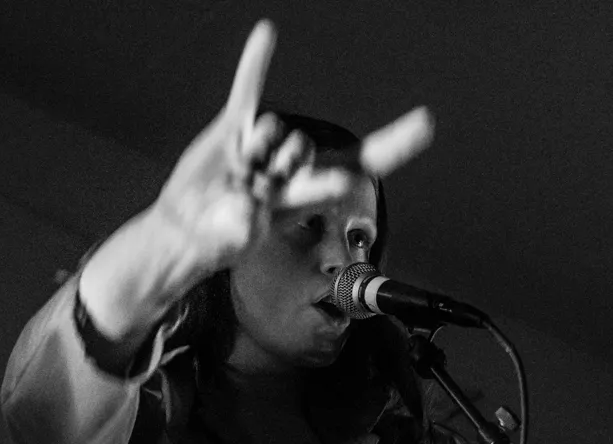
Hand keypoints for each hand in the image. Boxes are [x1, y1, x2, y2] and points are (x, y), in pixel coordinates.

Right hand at [81, 20, 433, 333]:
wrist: (187, 227)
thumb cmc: (219, 240)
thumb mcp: (232, 242)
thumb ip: (240, 228)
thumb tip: (248, 205)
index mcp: (307, 194)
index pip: (362, 164)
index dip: (394, 146)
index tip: (426, 124)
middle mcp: (293, 164)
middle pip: (307, 146)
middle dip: (286, 163)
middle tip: (260, 187)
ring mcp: (265, 143)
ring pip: (275, 128)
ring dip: (255, 151)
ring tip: (238, 174)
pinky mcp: (234, 126)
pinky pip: (248, 88)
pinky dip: (255, 62)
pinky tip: (267, 33)